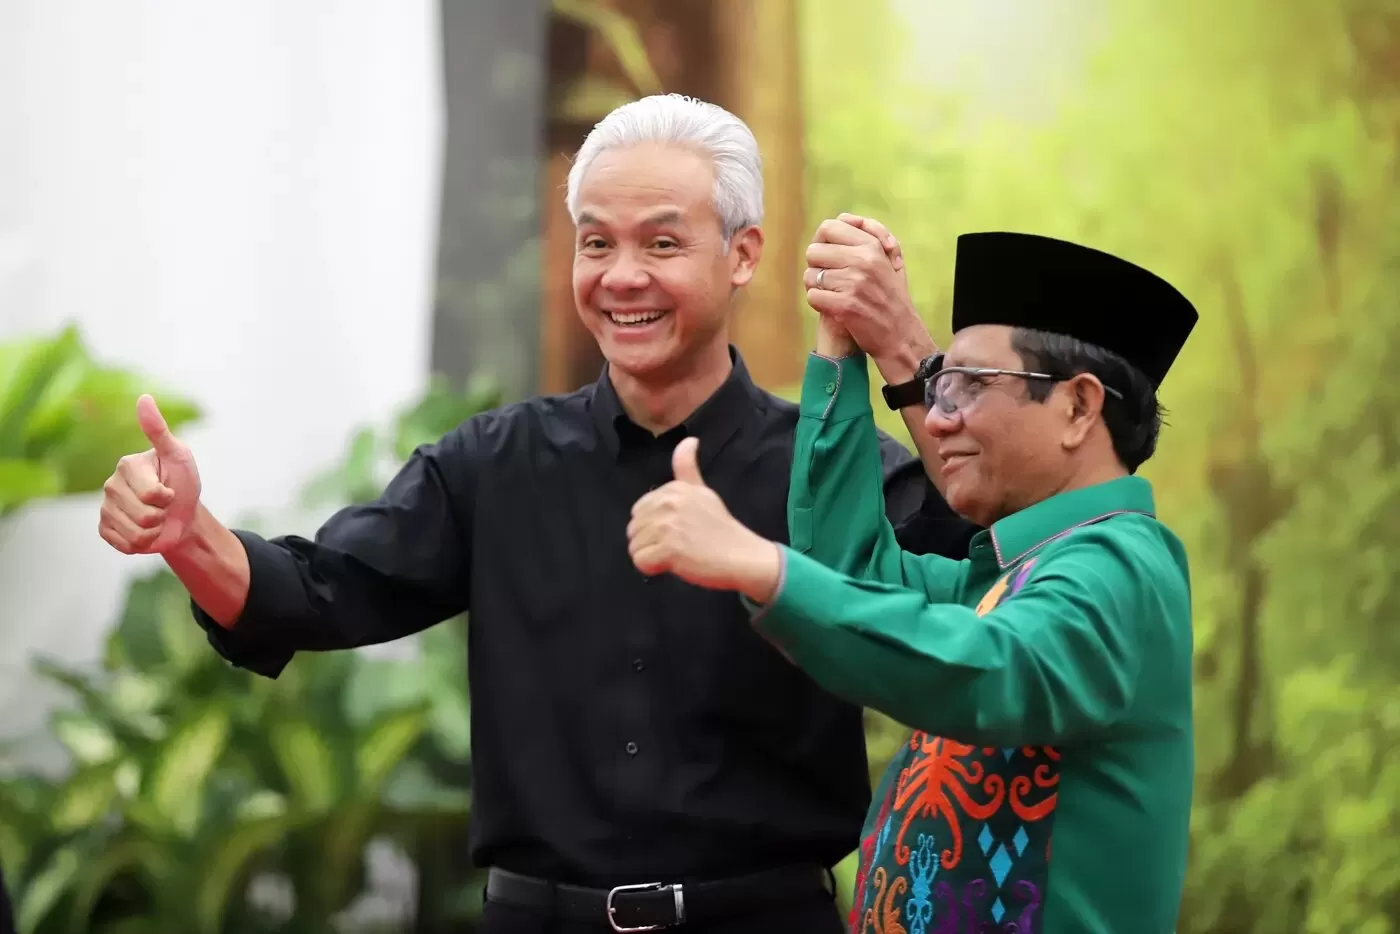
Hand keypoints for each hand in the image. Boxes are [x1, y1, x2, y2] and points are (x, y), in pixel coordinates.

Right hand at [98, 395, 201, 553]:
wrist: (183, 515)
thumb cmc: (183, 482)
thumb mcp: (178, 455)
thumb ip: (159, 431)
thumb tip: (143, 398)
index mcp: (127, 465)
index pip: (152, 494)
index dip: (168, 497)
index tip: (170, 489)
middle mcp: (111, 485)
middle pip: (144, 516)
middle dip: (162, 516)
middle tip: (164, 506)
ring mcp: (106, 508)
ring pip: (135, 534)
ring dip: (154, 531)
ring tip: (156, 519)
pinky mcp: (105, 529)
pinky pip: (124, 545)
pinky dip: (142, 544)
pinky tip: (144, 532)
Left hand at [627, 437, 781, 601]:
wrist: (741, 555)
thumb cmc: (720, 527)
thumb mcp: (703, 491)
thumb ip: (687, 468)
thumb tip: (689, 439)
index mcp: (674, 489)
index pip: (639, 510)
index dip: (653, 525)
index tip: (677, 530)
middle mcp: (669, 503)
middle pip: (633, 528)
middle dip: (649, 541)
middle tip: (676, 544)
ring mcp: (668, 526)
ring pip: (634, 546)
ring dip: (651, 556)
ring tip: (676, 554)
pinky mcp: (668, 550)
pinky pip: (640, 561)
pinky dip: (652, 568)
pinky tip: (671, 564)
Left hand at [804, 214, 934, 370]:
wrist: (901, 335)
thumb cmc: (893, 297)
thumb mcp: (892, 259)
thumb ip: (873, 235)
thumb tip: (847, 219)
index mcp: (872, 247)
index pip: (829, 227)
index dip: (823, 241)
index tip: (829, 255)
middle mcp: (863, 261)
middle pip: (814, 251)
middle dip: (817, 265)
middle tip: (830, 278)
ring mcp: (853, 284)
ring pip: (810, 275)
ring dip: (817, 286)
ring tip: (832, 293)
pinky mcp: (844, 306)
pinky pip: (812, 296)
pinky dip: (818, 303)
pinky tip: (831, 306)